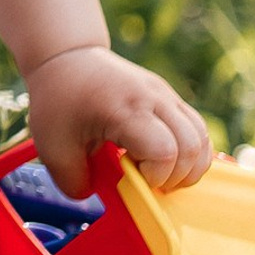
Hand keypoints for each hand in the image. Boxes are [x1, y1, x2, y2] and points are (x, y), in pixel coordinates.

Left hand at [22, 44, 211, 197]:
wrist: (65, 56)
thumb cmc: (58, 98)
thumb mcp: (52, 146)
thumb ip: (73, 181)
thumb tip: (92, 199)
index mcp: (124, 110)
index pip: (164, 150)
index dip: (155, 175)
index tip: (132, 178)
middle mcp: (153, 98)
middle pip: (192, 146)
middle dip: (176, 176)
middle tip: (147, 181)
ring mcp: (165, 94)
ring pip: (202, 136)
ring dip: (189, 165)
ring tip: (159, 172)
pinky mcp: (169, 96)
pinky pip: (197, 127)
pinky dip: (190, 151)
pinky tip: (165, 159)